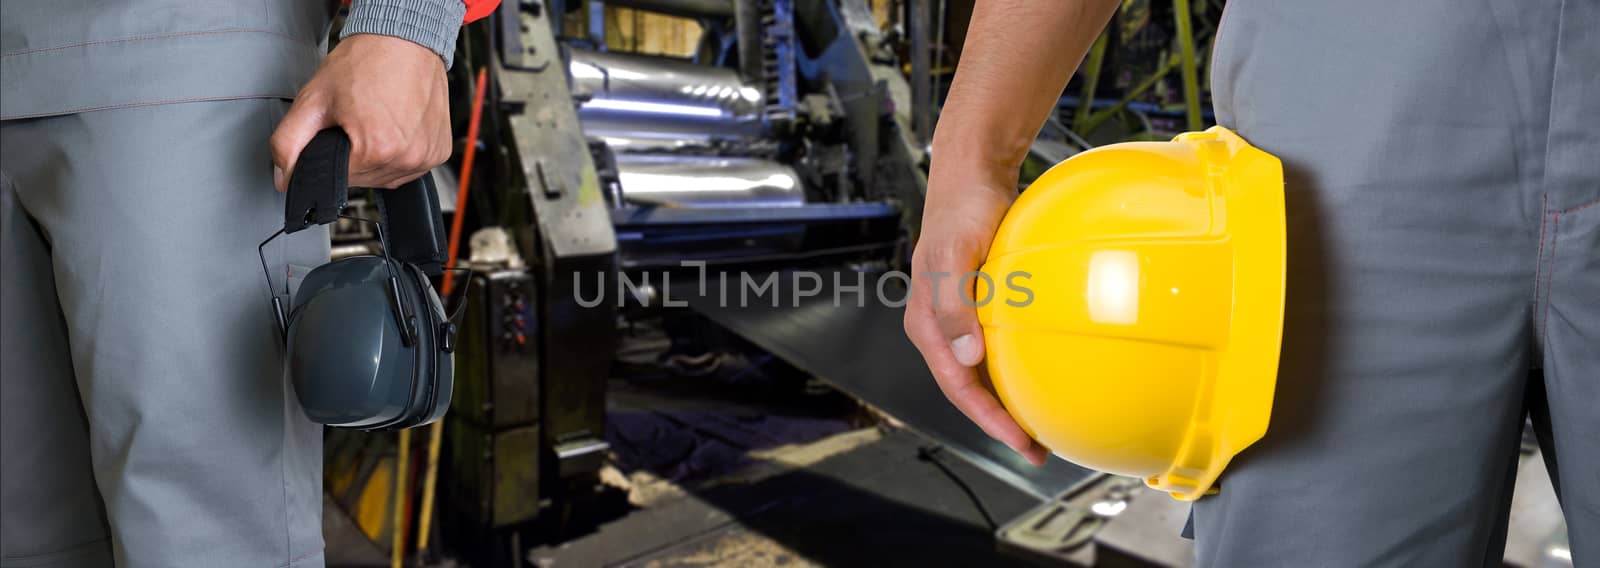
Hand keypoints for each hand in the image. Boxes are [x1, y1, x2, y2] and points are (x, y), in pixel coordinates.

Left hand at [271, 34, 452, 190]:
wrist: (404, 40)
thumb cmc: (365, 62)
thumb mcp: (314, 99)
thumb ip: (288, 142)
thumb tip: (284, 176)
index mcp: (377, 148)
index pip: (339, 179)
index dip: (331, 155)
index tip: (338, 129)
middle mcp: (407, 157)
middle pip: (364, 179)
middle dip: (354, 156)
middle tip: (356, 121)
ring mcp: (427, 157)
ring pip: (387, 177)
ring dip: (377, 157)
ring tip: (377, 121)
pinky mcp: (439, 152)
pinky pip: (411, 168)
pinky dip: (399, 153)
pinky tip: (396, 127)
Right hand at [904, 166, 1049, 465]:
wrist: (971, 176)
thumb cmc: (962, 211)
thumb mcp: (955, 255)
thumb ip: (955, 305)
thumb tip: (967, 356)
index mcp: (926, 325)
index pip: (957, 387)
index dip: (987, 420)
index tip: (1020, 441)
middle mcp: (939, 329)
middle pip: (967, 390)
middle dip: (998, 424)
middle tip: (1037, 450)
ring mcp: (958, 320)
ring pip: (980, 374)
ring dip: (1006, 402)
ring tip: (1039, 426)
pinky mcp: (977, 306)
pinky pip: (995, 350)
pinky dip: (1013, 370)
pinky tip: (1040, 376)